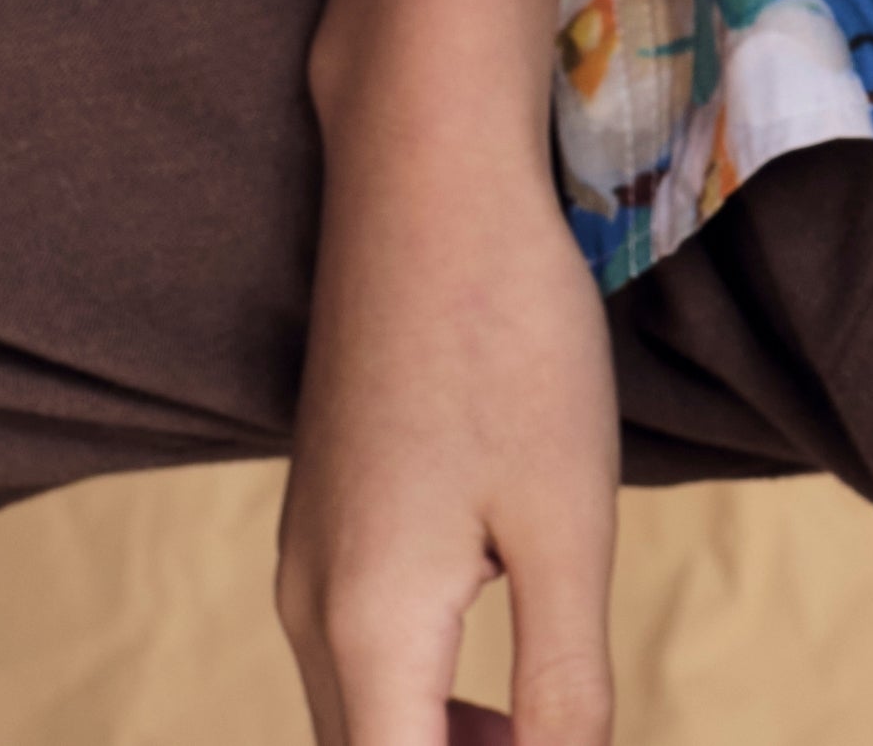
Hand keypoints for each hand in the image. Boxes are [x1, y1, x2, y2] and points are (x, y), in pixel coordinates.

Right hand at [275, 103, 620, 745]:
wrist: (426, 183)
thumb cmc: (511, 339)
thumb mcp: (566, 524)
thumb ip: (561, 683)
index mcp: (366, 631)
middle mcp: (310, 609)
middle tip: (561, 740)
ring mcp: (306, 556)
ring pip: (359, 714)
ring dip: (440, 743)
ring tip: (543, 725)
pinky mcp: (325, 509)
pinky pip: (358, 648)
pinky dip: (420, 686)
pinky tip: (504, 644)